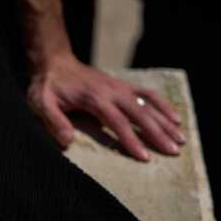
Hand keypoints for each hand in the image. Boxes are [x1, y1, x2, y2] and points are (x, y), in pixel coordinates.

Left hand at [27, 51, 185, 161]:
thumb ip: (54, 121)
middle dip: (158, 134)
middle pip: (140, 113)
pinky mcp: (123, 86)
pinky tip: (175, 119)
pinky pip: (149, 94)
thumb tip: (66, 141)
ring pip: (149, 104)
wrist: (54, 62)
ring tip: (180, 139)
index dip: (131, 140)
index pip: (118, 122)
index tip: (145, 157)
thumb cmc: (47, 86)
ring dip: (165, 121)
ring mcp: (120, 87)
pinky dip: (163, 106)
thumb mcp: (41, 103)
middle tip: (173, 152)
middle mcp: (113, 90)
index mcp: (95, 98)